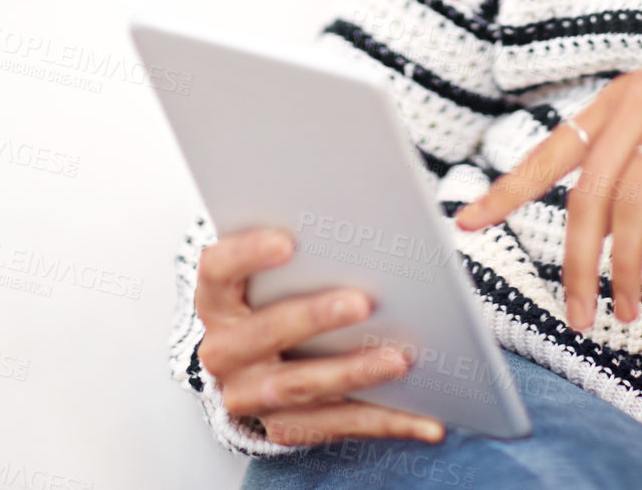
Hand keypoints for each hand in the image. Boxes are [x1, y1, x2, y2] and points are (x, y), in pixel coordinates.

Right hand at [194, 226, 446, 445]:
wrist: (248, 360)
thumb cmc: (270, 294)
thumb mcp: (266, 270)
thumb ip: (295, 246)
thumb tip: (354, 213)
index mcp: (215, 298)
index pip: (218, 268)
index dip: (248, 253)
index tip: (288, 241)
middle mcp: (223, 350)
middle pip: (266, 332)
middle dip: (316, 317)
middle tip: (363, 301)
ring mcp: (248, 393)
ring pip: (302, 386)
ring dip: (355, 373)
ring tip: (401, 359)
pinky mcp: (281, 427)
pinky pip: (335, 425)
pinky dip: (384, 421)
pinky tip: (426, 420)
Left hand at [453, 0, 641, 328]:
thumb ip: (632, 144)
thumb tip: (602, 215)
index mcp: (618, 100)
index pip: (550, 151)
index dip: (507, 190)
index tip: (467, 223)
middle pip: (589, 193)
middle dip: (577, 262)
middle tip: (577, 316)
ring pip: (635, 199)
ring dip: (625, 266)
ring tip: (627, 311)